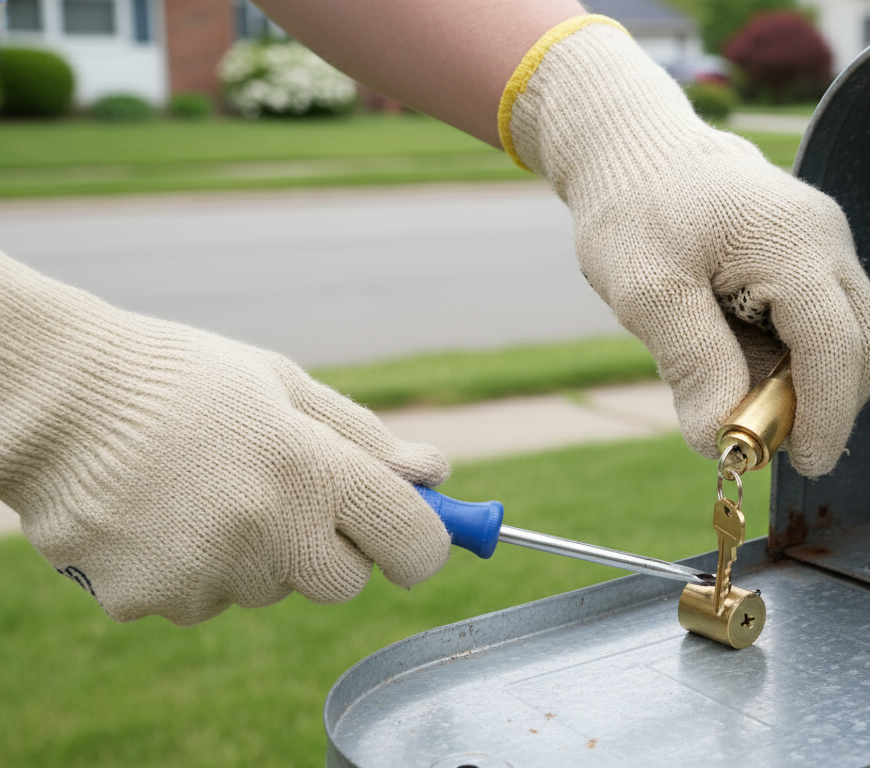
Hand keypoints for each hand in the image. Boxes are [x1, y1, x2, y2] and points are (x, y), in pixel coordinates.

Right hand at [0, 253, 450, 624]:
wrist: (54, 398)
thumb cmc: (182, 379)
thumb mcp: (283, 385)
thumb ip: (365, 438)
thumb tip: (434, 473)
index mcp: (310, 467)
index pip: (411, 541)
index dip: (422, 542)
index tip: (415, 536)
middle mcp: (266, 530)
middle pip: (344, 582)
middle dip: (332, 549)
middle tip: (291, 497)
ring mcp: (207, 573)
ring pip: (270, 589)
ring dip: (257, 553)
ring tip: (204, 489)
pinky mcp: (152, 601)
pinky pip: (206, 599)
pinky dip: (196, 568)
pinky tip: (162, 516)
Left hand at [503, 17, 869, 475]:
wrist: (637, 150)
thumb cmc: (636, 211)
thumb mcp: (647, 292)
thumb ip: (692, 365)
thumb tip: (718, 441)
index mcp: (793, 242)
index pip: (836, 345)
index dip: (828, 415)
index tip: (806, 465)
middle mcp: (827, 239)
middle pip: (860, 347)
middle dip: (826, 408)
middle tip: (768, 446)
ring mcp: (828, 243)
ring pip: (850, 339)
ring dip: (812, 386)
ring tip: (746, 403)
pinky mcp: (815, 255)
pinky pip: (827, 322)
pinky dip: (800, 361)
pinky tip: (750, 369)